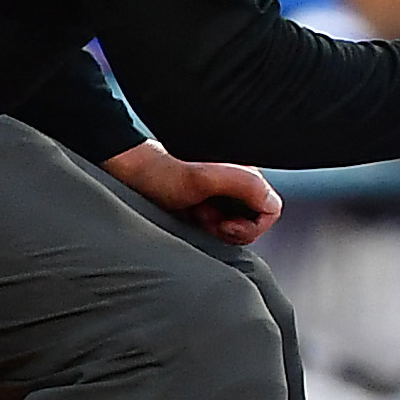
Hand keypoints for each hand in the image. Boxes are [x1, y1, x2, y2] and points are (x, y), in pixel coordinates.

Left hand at [111, 140, 278, 246]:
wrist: (128, 172)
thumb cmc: (159, 173)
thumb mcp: (201, 180)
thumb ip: (244, 185)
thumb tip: (271, 203)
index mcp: (245, 171)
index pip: (271, 209)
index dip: (249, 226)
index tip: (222, 224)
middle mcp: (238, 181)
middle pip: (255, 221)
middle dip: (230, 228)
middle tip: (203, 218)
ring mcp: (224, 194)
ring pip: (237, 226)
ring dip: (216, 228)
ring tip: (194, 215)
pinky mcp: (209, 204)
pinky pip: (221, 226)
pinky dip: (206, 228)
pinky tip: (190, 217)